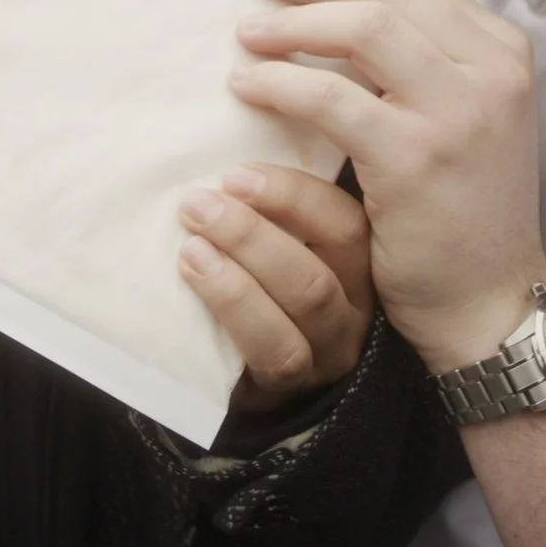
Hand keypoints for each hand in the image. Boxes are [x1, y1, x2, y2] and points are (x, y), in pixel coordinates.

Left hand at [177, 162, 374, 410]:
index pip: (343, 219)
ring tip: (191, 248)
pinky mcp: (294, 385)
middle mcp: (353, 306)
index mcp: (354, 262)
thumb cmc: (255, 291)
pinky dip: (234, 311)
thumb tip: (218, 162)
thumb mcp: (273, 248)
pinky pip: (274, 351)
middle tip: (198, 205)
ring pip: (305, 302)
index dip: (292, 192)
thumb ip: (263, 213)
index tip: (234, 175)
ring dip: (242, 270)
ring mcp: (329, 350)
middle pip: (322, 262)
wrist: (240, 376)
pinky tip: (195, 283)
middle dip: (254, 230)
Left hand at [230, 0, 545, 373]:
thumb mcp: (461, 116)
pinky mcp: (416, 157)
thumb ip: (421, 60)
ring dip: (295, 22)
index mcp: (502, 51)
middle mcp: (491, 70)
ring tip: (246, 31)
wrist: (489, 300)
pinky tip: (248, 85)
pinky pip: (333, 99)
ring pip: (363, 29)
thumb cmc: (462, 209)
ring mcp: (458, 111)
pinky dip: (283, 82)